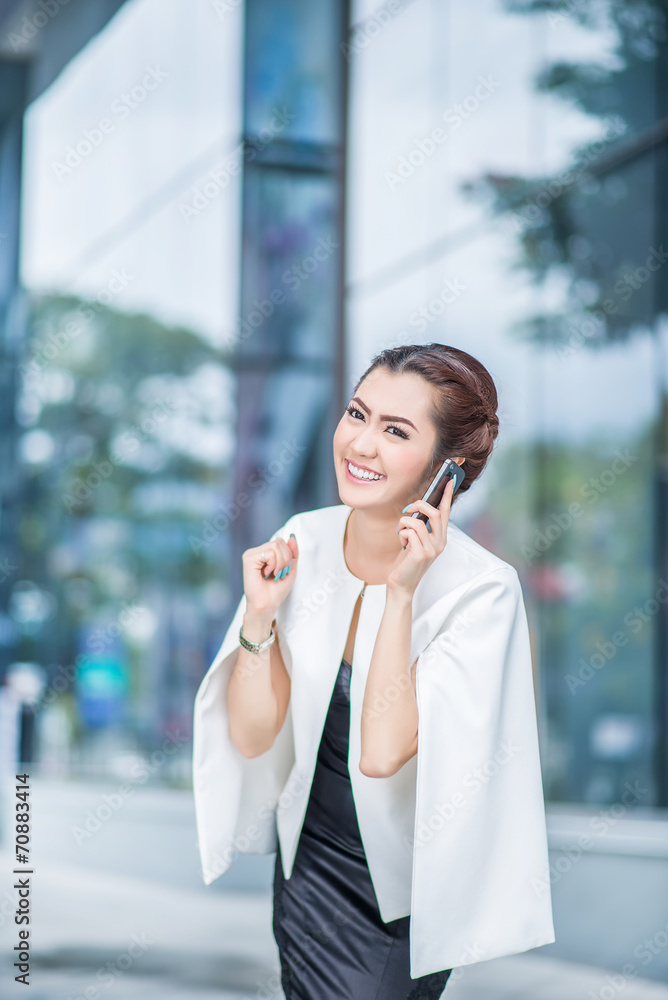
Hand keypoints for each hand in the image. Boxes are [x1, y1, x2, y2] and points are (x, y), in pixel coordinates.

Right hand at [242, 534, 298, 614]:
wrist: (267, 605)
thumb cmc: (276, 591)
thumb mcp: (290, 569)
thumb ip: (292, 553)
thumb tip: (292, 537)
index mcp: (263, 553)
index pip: (281, 542)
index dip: (288, 556)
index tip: (283, 571)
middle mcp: (255, 552)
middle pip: (279, 542)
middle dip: (285, 559)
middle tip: (279, 573)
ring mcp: (251, 554)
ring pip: (275, 546)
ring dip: (280, 563)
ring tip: (273, 574)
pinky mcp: (248, 559)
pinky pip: (269, 553)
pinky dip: (273, 564)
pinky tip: (266, 573)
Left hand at [387, 478, 454, 595]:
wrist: (401, 584)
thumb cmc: (406, 562)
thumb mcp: (415, 541)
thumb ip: (420, 526)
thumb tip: (417, 508)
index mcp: (440, 537)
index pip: (445, 512)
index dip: (447, 495)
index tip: (449, 479)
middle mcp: (440, 542)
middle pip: (434, 512)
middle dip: (418, 506)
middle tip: (408, 510)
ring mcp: (432, 548)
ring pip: (417, 522)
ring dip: (404, 524)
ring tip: (401, 533)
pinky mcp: (421, 553)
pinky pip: (409, 532)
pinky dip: (401, 534)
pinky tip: (401, 544)